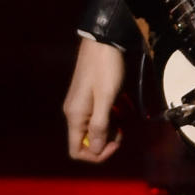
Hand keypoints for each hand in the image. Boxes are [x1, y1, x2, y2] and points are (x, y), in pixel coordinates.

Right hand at [63, 35, 125, 162]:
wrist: (102, 40)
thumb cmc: (105, 68)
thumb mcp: (106, 98)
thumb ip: (100, 126)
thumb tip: (96, 150)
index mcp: (74, 116)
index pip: (76, 151)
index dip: (96, 154)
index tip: (115, 143)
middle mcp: (73, 113)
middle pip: (85, 141)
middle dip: (104, 141)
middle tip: (122, 131)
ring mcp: (79, 104)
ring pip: (90, 129)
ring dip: (107, 130)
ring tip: (122, 121)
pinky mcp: (86, 96)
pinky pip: (94, 116)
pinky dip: (106, 118)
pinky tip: (117, 109)